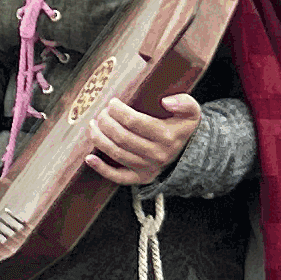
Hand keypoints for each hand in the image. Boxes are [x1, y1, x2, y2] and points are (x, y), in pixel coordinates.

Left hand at [84, 91, 201, 187]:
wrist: (190, 152)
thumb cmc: (183, 127)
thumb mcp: (192, 112)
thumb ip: (185, 102)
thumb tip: (166, 101)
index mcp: (166, 136)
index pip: (135, 122)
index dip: (118, 111)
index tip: (112, 103)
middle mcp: (156, 154)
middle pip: (122, 137)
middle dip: (106, 122)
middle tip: (101, 113)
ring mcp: (148, 168)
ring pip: (117, 153)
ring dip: (99, 139)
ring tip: (92, 125)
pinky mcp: (140, 178)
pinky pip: (118, 177)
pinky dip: (101, 168)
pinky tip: (89, 158)